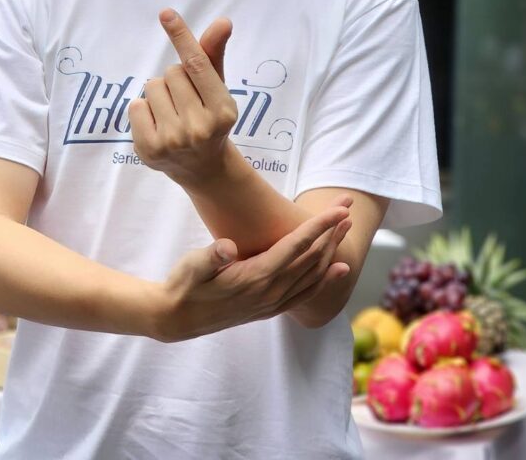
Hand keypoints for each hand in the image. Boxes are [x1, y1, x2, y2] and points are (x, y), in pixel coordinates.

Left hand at [129, 9, 237, 186]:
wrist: (202, 168)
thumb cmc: (209, 117)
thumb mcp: (217, 88)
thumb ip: (214, 54)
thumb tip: (223, 21)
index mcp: (223, 110)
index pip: (197, 64)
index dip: (181, 36)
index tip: (166, 13)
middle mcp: (200, 128)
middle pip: (171, 73)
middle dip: (175, 80)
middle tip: (186, 102)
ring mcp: (174, 141)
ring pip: (152, 87)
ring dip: (159, 94)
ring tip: (172, 113)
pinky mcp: (150, 149)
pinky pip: (135, 105)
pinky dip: (143, 110)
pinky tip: (157, 125)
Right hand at [152, 201, 352, 342]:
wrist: (177, 318)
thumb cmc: (184, 285)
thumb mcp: (192, 265)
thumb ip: (211, 257)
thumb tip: (226, 247)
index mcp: (256, 277)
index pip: (296, 247)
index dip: (319, 227)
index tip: (337, 210)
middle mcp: (270, 292)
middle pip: (312, 258)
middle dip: (332, 232)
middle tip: (348, 207)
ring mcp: (272, 302)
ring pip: (312, 274)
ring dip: (331, 249)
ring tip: (345, 229)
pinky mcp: (269, 308)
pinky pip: (306, 292)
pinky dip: (325, 278)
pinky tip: (336, 269)